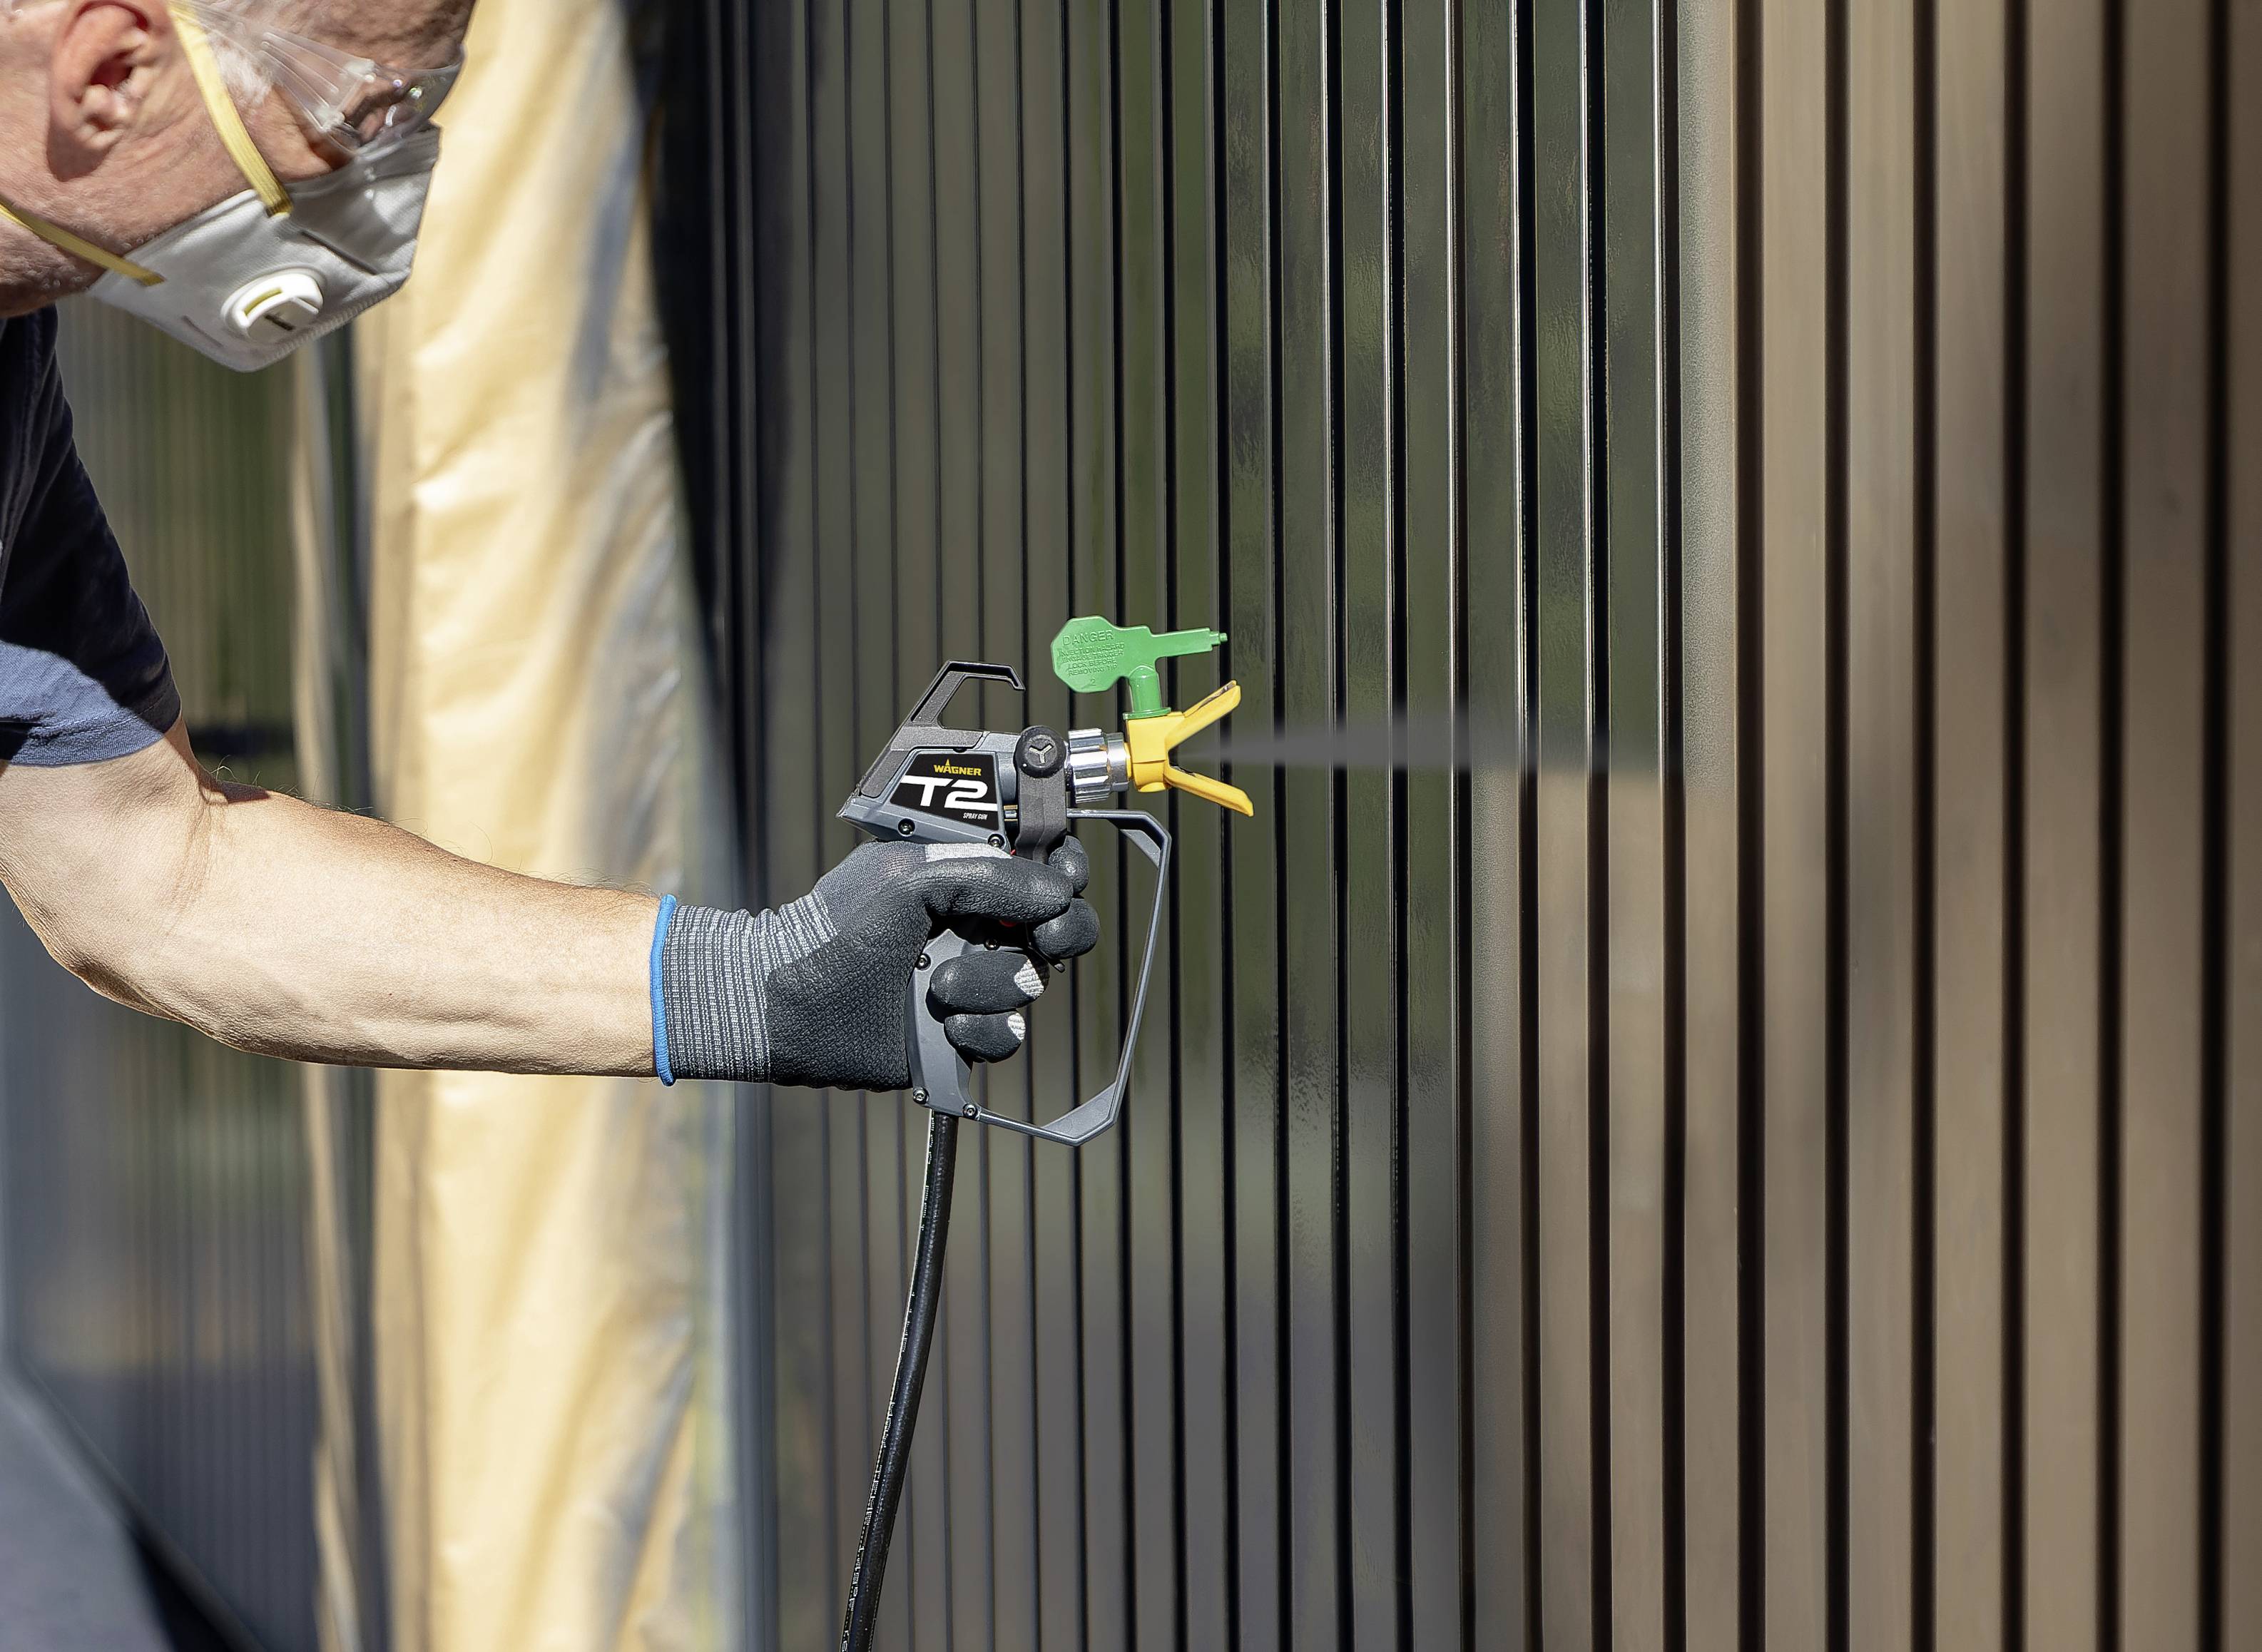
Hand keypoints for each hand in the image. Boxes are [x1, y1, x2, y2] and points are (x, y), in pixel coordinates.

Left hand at [657, 837, 1100, 1090]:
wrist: (792, 1000)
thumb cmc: (837, 926)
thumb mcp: (912, 875)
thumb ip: (990, 874)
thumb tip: (1057, 891)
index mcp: (969, 880)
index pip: (1044, 869)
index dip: (1065, 874)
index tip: (1062, 882)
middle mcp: (978, 928)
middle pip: (1061, 929)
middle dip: (1060, 933)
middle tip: (1041, 938)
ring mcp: (974, 981)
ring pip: (1031, 984)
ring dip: (991, 983)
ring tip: (939, 983)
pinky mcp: (964, 1034)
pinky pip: (1007, 1036)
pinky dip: (982, 1029)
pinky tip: (943, 1021)